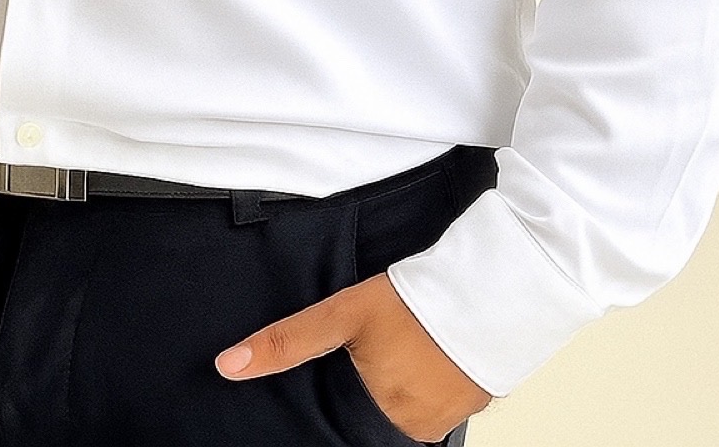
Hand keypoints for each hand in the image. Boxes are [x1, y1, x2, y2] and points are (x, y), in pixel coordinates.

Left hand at [215, 270, 492, 443]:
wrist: (489, 286)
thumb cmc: (415, 300)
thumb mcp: (342, 314)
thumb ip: (287, 342)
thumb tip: (228, 366)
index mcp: (381, 419)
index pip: (341, 432)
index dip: (333, 413)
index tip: (335, 393)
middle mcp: (413, 430)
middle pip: (372, 424)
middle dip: (361, 402)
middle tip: (367, 365)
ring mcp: (445, 420)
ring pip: (403, 416)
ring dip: (392, 394)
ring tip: (392, 358)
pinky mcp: (470, 402)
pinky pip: (434, 404)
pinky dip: (421, 387)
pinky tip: (419, 358)